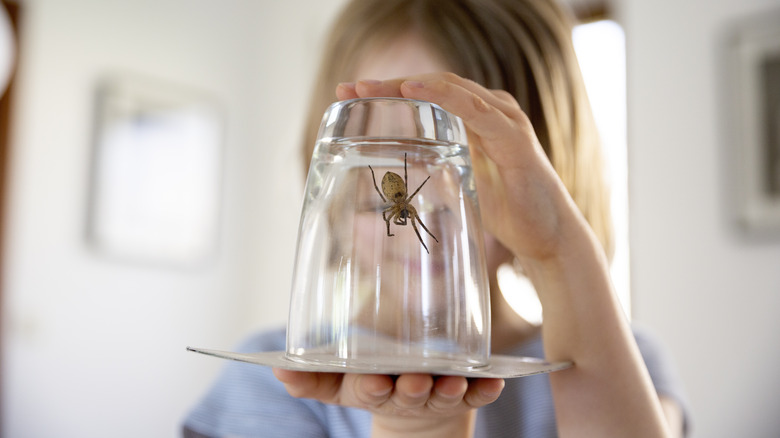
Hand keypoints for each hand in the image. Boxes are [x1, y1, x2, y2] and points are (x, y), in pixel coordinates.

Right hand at [273, 370, 503, 436]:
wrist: (416, 407)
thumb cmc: (375, 383)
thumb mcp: (339, 384)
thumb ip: (311, 377)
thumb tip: (276, 368)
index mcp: (374, 389)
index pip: (369, 389)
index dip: (371, 386)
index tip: (373, 381)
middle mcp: (406, 393)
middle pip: (410, 392)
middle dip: (413, 388)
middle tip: (417, 380)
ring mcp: (438, 393)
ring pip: (445, 392)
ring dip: (452, 388)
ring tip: (458, 382)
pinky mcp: (466, 393)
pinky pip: (480, 394)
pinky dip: (488, 389)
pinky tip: (496, 382)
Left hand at [337, 74, 586, 263]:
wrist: (549, 236)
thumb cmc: (509, 209)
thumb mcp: (459, 182)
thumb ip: (434, 167)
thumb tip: (397, 167)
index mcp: (478, 118)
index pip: (428, 93)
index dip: (389, 90)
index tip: (350, 94)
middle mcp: (492, 111)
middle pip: (435, 85)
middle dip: (390, 84)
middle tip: (350, 88)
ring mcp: (506, 121)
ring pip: (452, 89)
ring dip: (409, 85)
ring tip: (372, 87)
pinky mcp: (516, 139)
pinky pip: (478, 112)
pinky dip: (447, 98)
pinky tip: (417, 91)